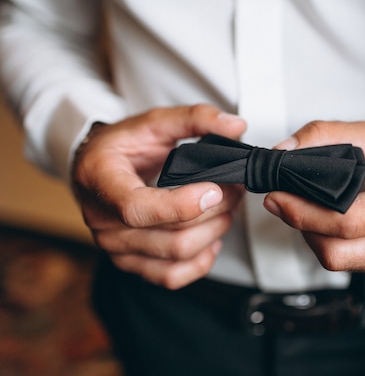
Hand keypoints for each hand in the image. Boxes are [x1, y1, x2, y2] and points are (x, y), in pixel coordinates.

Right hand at [72, 105, 246, 288]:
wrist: (96, 168)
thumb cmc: (123, 146)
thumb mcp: (153, 121)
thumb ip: (195, 119)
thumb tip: (236, 126)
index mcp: (101, 181)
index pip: (138, 209)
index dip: (181, 205)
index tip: (215, 189)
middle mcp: (103, 221)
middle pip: (171, 236)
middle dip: (215, 212)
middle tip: (235, 188)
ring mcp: (115, 247)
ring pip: (178, 256)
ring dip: (215, 232)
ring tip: (227, 208)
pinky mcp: (129, 263)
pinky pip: (171, 276)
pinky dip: (200, 262)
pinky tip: (211, 239)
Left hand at [264, 121, 364, 277]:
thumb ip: (327, 136)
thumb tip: (282, 154)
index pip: (348, 222)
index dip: (304, 212)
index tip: (278, 195)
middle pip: (339, 253)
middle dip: (303, 227)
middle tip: (283, 200)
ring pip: (342, 263)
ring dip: (315, 237)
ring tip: (307, 206)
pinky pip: (354, 265)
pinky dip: (333, 244)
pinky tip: (331, 220)